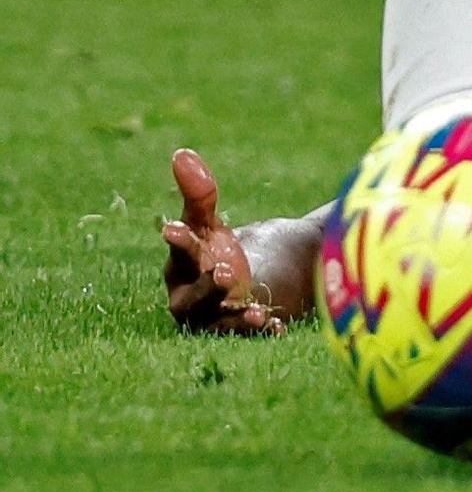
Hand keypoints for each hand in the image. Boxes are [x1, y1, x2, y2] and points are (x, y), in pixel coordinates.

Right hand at [161, 148, 285, 334]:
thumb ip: (199, 193)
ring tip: (256, 312)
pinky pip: (248, 337)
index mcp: (180, 268)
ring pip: (218, 324)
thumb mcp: (211, 222)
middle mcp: (191, 298)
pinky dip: (261, 332)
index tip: (174, 228)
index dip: (179, 241)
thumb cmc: (217, 250)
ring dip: (235, 319)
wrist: (250, 277)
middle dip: (206, 288)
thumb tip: (182, 153)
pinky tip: (277, 328)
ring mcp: (215, 318)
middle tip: (224, 273)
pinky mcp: (240, 329)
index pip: (178, 253)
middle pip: (191, 299)